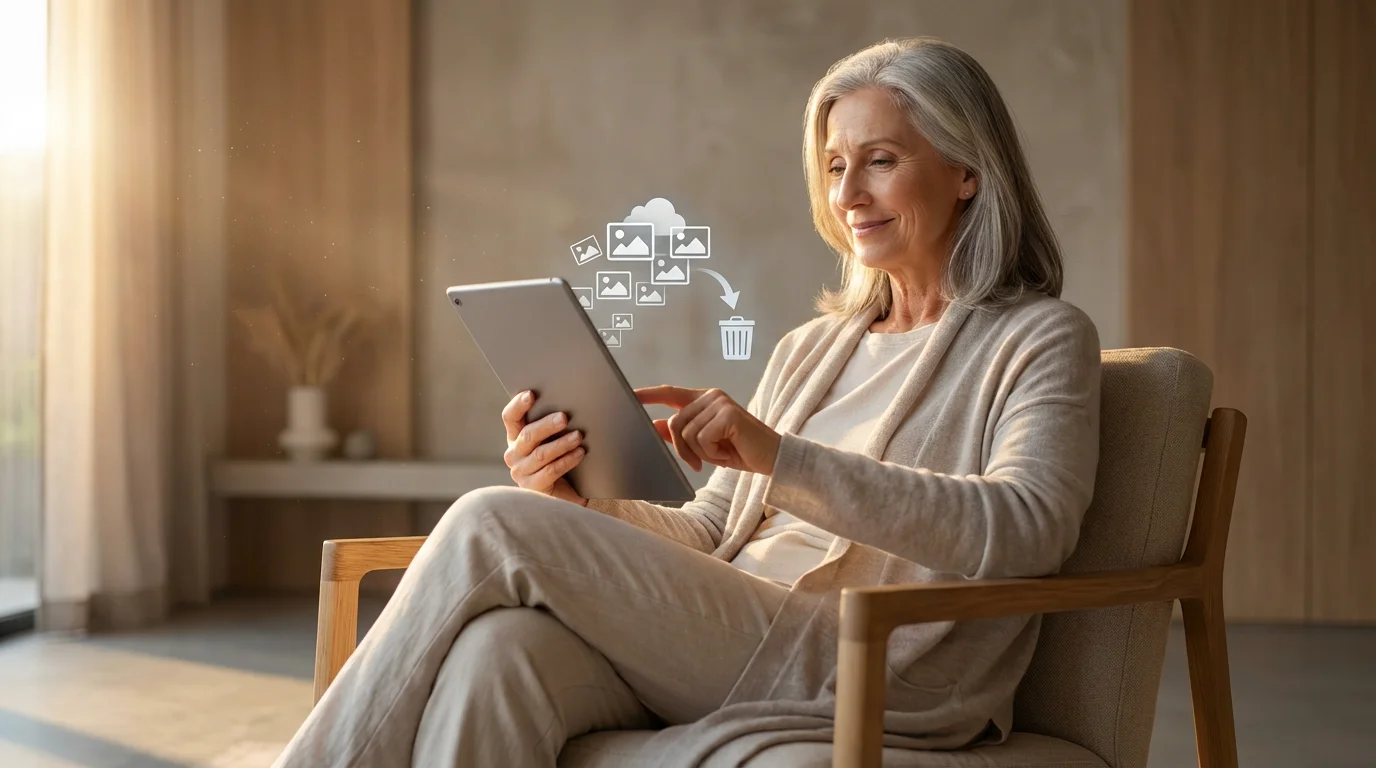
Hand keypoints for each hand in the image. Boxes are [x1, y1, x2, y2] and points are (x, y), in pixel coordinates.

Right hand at [501, 390, 587, 505]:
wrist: (564, 493)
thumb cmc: (558, 458)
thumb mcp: (552, 439)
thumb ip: (552, 424)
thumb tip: (567, 405)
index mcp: (515, 437)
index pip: (510, 418)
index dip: (518, 405)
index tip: (531, 394)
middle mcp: (514, 454)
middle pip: (528, 435)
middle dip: (547, 425)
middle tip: (564, 417)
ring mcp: (521, 472)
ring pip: (541, 454)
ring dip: (562, 443)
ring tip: (578, 436)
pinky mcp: (533, 487)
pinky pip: (551, 471)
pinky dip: (567, 460)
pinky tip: (580, 453)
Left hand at [634, 386, 781, 474]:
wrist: (773, 458)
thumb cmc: (740, 451)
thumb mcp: (705, 444)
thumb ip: (681, 433)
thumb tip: (654, 426)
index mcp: (704, 399)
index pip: (670, 393)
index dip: (648, 394)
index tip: (629, 395)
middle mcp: (711, 396)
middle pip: (675, 423)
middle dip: (683, 449)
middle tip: (701, 462)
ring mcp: (720, 403)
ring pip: (687, 434)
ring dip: (702, 453)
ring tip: (722, 453)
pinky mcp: (727, 414)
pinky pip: (702, 439)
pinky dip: (712, 453)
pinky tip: (729, 451)